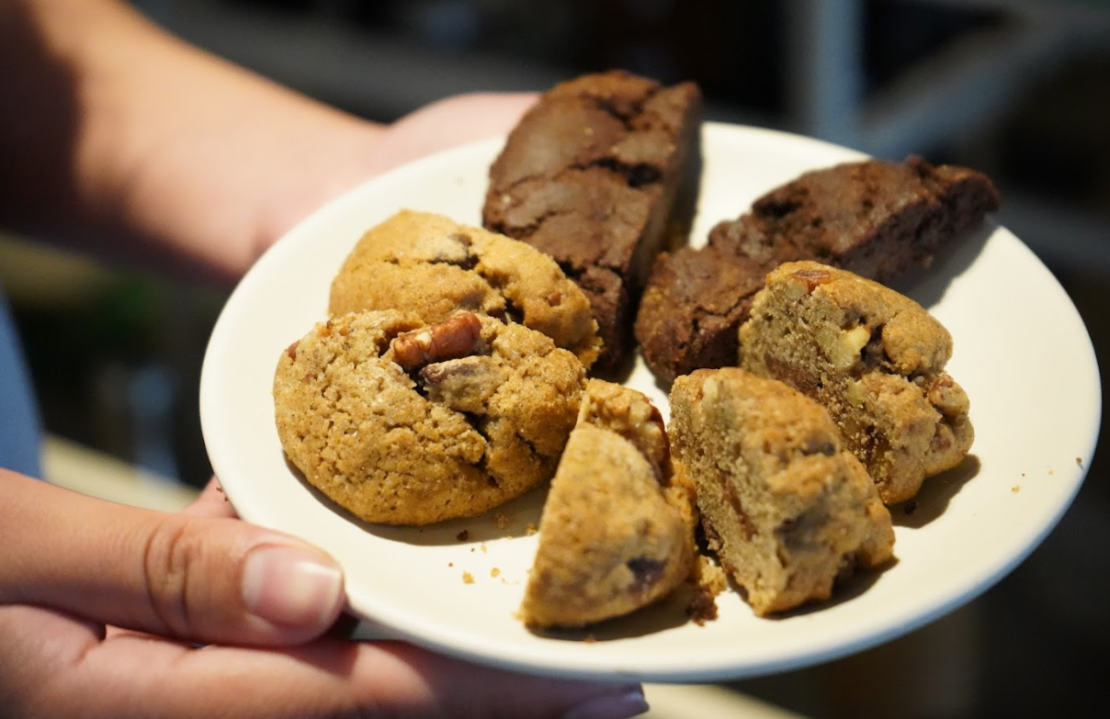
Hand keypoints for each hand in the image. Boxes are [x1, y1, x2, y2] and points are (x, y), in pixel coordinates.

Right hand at [0, 471, 647, 718]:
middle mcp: (174, 714)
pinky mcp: (174, 670)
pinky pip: (280, 653)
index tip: (588, 680)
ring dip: (436, 668)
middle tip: (613, 693)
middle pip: (368, 709)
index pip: (354, 698)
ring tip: (554, 661)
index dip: (481, 689)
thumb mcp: (15, 549)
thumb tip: (313, 593)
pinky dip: (337, 618)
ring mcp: (175, 698)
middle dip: (490, 703)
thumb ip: (163, 571)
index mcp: (137, 703)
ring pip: (336, 684)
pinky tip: (376, 575)